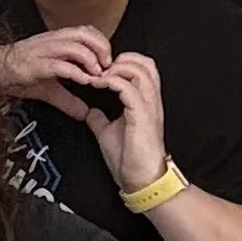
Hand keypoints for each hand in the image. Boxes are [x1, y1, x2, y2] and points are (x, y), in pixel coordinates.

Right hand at [0, 24, 116, 118]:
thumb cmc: (19, 74)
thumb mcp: (49, 89)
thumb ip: (68, 100)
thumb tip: (85, 114)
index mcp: (56, 42)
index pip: (86, 32)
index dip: (101, 43)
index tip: (109, 62)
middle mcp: (52, 42)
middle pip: (84, 33)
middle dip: (101, 48)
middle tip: (108, 66)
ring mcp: (43, 51)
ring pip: (74, 45)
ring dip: (91, 59)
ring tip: (97, 74)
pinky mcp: (35, 64)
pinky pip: (59, 64)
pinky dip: (75, 72)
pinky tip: (83, 81)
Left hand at [74, 50, 169, 191]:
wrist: (142, 181)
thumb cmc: (130, 161)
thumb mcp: (109, 133)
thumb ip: (101, 119)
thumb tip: (90, 111)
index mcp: (146, 103)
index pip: (143, 68)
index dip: (123, 62)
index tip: (101, 71)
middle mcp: (151, 101)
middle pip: (146, 62)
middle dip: (122, 59)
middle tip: (100, 69)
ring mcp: (149, 107)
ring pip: (140, 70)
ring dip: (116, 68)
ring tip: (99, 76)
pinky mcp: (142, 116)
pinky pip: (128, 88)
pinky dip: (111, 82)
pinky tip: (98, 85)